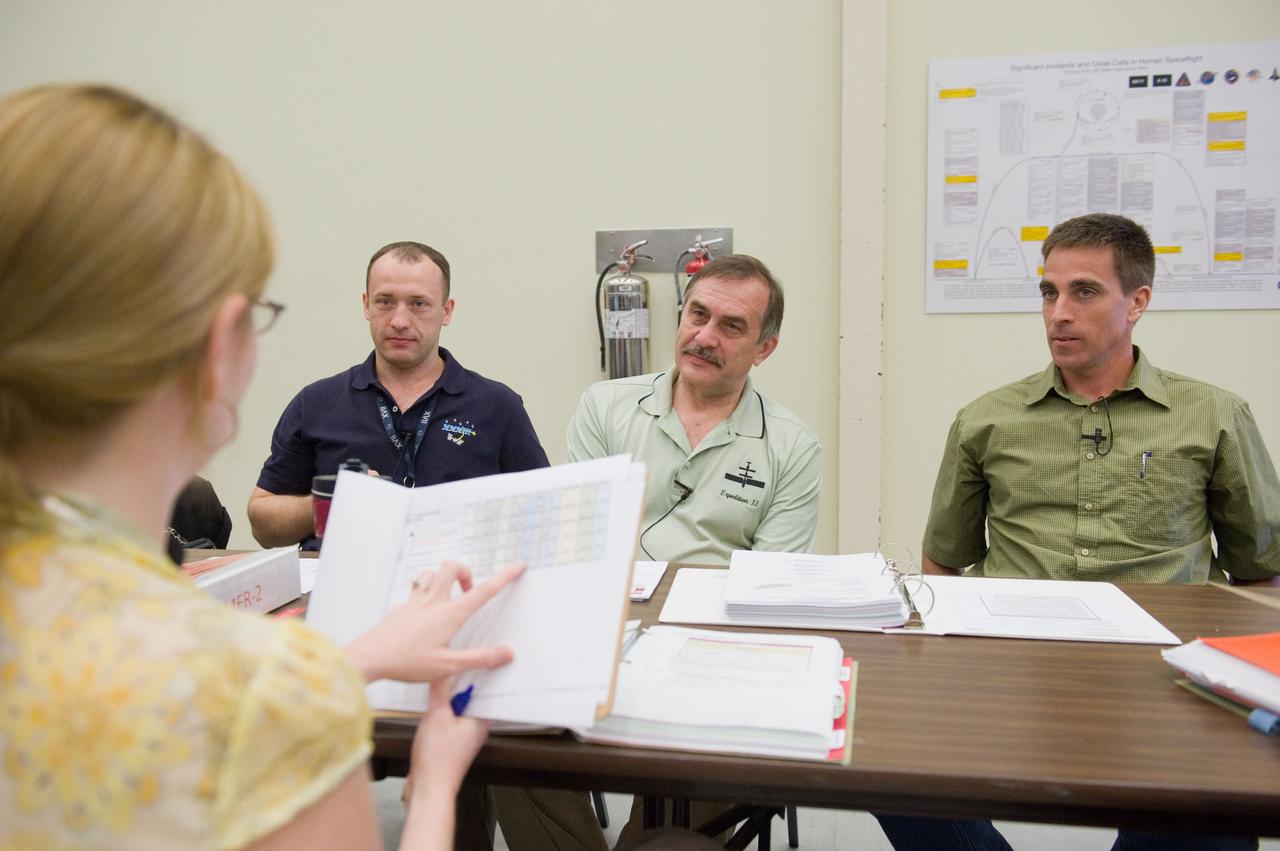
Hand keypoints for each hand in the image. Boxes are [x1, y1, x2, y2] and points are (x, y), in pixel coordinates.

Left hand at [346, 560, 523, 683]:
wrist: (370, 657)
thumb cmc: (406, 662)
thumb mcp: (448, 666)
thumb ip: (480, 658)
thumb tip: (506, 653)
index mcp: (449, 614)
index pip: (482, 591)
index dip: (503, 577)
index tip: (516, 567)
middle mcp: (432, 602)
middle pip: (451, 567)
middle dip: (465, 571)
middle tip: (468, 589)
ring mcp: (414, 602)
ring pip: (430, 573)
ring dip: (442, 578)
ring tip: (447, 595)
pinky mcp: (400, 608)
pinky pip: (415, 590)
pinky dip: (424, 593)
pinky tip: (423, 613)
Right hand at [406, 675, 492, 801]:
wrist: (428, 789)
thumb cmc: (438, 761)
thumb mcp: (436, 716)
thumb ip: (439, 691)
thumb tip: (440, 673)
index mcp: (480, 721)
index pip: (485, 691)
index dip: (477, 675)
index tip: (470, 661)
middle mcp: (476, 730)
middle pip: (469, 700)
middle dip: (457, 688)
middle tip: (448, 672)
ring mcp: (463, 739)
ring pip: (457, 712)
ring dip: (446, 703)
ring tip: (436, 692)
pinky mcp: (450, 746)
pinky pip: (447, 724)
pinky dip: (440, 716)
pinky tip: (429, 713)